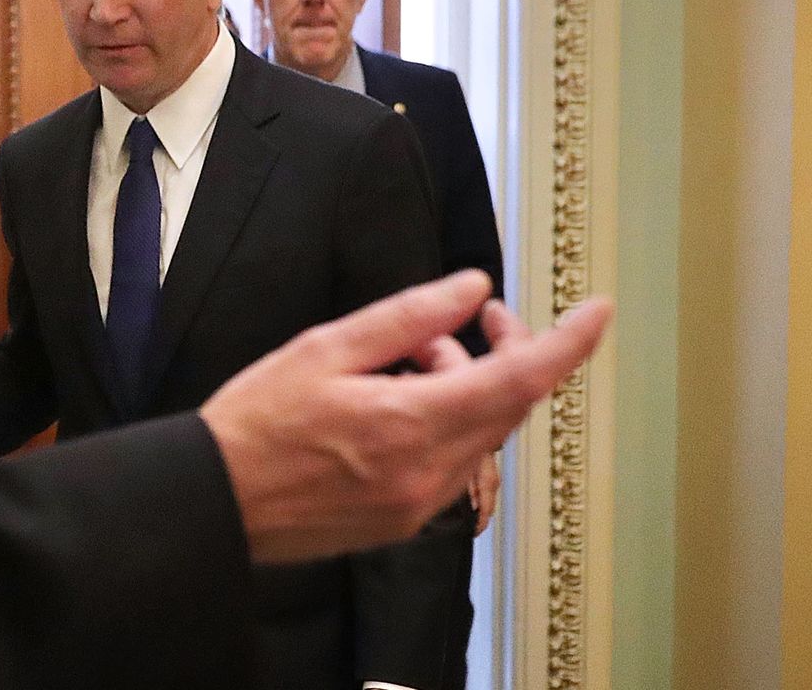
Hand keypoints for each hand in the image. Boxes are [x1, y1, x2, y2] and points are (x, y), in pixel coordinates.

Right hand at [199, 270, 609, 563]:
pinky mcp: (402, 522)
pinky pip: (451, 462)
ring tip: (405, 360)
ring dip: (466, 387)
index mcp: (410, 423)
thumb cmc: (254, 422)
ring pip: (481, 433)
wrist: (213, 501)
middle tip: (469, 318)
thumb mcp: (324, 348)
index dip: (569, 343)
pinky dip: (444, 422)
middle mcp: (427, 473)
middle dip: (503, 354)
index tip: (598, 311)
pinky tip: (394, 402)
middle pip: (508, 406)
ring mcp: (418, 505)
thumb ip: (408, 318)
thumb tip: (472, 289)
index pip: (521, 380)